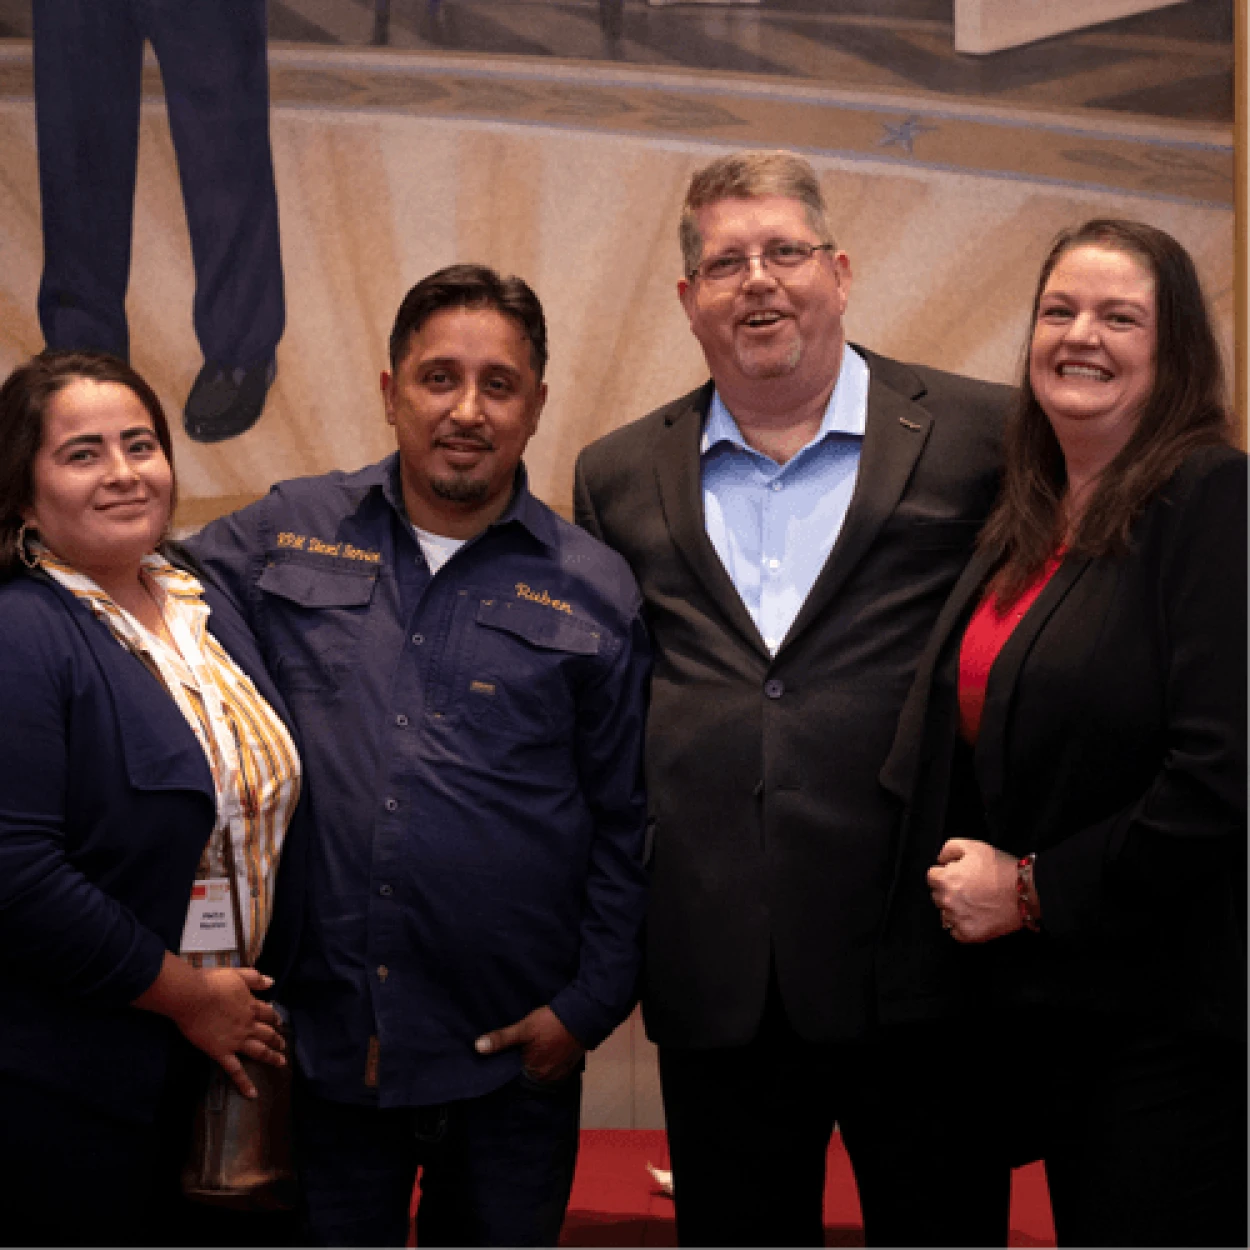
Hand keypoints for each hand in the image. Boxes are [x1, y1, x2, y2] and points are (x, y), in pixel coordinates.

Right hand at [177, 967, 286, 1095]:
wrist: (191, 996)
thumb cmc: (212, 982)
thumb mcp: (238, 974)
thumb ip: (255, 978)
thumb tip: (271, 981)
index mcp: (252, 1006)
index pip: (268, 1013)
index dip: (275, 1017)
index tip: (279, 1022)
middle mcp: (248, 1025)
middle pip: (268, 1033)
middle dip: (277, 1039)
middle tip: (283, 1045)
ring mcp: (236, 1041)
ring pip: (259, 1051)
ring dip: (271, 1057)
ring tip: (281, 1062)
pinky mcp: (221, 1052)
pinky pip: (235, 1071)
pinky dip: (244, 1083)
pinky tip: (252, 1094)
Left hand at [474, 1005, 584, 1083]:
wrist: (581, 1015)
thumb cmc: (551, 1023)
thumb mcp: (523, 1028)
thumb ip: (501, 1039)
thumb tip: (478, 1047)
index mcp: (533, 1073)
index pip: (515, 1077)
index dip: (509, 1067)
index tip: (507, 1057)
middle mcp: (547, 1077)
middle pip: (528, 1074)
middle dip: (523, 1064)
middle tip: (520, 1049)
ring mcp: (560, 1072)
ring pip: (541, 1070)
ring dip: (537, 1062)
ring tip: (533, 1047)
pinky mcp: (569, 1064)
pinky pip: (554, 1067)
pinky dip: (549, 1060)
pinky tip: (546, 1048)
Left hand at [927, 838, 1020, 943]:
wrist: (1025, 892)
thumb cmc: (1000, 868)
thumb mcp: (973, 846)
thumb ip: (949, 849)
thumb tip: (940, 861)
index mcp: (945, 879)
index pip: (932, 877)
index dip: (945, 873)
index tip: (959, 875)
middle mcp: (946, 900)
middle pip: (937, 895)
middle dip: (949, 890)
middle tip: (969, 888)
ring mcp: (957, 919)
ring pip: (945, 913)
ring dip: (954, 909)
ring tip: (974, 903)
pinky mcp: (969, 934)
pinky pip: (955, 931)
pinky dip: (962, 926)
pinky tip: (976, 916)